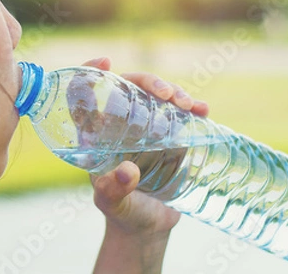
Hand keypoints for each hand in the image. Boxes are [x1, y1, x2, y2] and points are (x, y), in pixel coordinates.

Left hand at [82, 57, 209, 273]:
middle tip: (165, 93)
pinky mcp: (170, 134)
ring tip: (187, 103)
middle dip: (147, 80)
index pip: (85, 94)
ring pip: (156, 95)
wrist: (150, 226)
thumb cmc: (123, 213)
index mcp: (96, 133)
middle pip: (128, 86)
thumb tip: (126, 171)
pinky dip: (193, 107)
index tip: (105, 61)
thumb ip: (114, 191)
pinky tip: (203, 110)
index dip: (89, 72)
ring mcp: (147, 126)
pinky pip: (180, 113)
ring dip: (173, 91)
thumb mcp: (112, 203)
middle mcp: (119, 124)